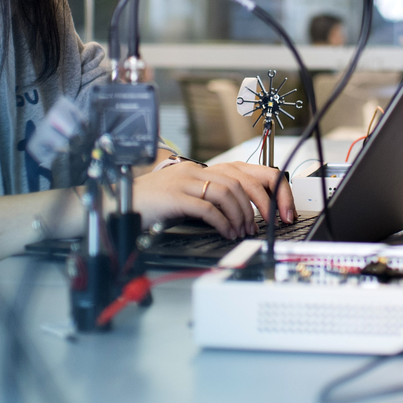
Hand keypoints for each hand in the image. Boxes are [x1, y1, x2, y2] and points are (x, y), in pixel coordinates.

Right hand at [132, 161, 295, 238]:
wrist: (121, 204)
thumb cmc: (155, 204)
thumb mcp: (188, 197)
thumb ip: (211, 199)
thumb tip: (244, 215)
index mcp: (203, 169)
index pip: (247, 172)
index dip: (270, 189)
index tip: (281, 211)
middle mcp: (196, 170)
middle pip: (241, 181)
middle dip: (260, 205)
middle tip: (264, 225)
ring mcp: (185, 181)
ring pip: (227, 192)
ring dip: (240, 215)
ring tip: (242, 232)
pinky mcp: (175, 196)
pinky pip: (207, 208)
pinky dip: (222, 222)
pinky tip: (226, 232)